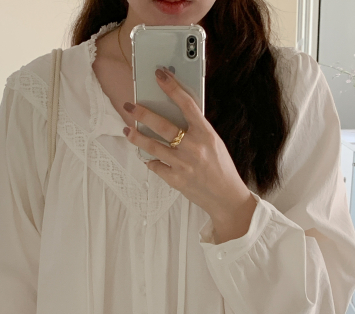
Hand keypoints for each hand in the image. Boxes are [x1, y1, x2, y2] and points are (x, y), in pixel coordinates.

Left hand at [122, 67, 256, 242]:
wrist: (226, 197)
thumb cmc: (221, 167)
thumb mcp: (213, 143)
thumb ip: (196, 129)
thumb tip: (173, 115)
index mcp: (206, 133)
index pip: (186, 104)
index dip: (171, 87)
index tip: (159, 75)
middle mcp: (193, 147)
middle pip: (162, 125)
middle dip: (143, 113)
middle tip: (130, 106)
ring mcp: (183, 164)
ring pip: (152, 146)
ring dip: (137, 137)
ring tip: (128, 130)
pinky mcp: (175, 180)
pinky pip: (156, 166)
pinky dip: (150, 160)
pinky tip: (146, 156)